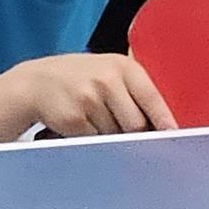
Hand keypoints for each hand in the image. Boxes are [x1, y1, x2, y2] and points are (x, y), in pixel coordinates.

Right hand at [13, 53, 176, 135]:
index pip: (151, 97)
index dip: (164, 120)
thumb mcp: (108, 71)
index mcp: (122, 66)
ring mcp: (88, 99)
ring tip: (96, 122)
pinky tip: (83, 127)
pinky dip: (93, 141)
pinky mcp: (74, 119)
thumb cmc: (80, 78)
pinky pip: (95, 141)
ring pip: (115, 135)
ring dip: (111, 137)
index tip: (172, 135)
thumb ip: (134, 90)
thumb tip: (161, 125)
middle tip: (130, 136)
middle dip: (135, 135)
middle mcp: (106, 80)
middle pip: (136, 124)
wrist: (36, 83)